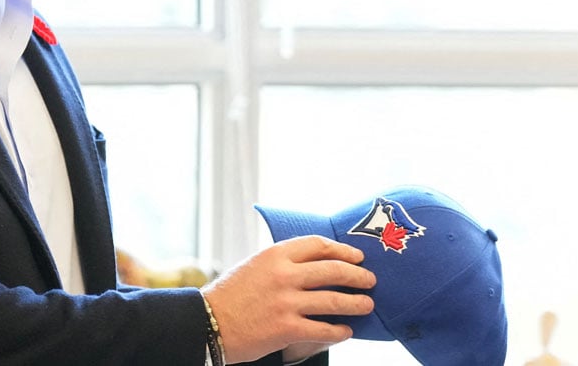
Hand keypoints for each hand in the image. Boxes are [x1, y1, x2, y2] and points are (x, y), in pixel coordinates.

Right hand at [201, 235, 374, 363]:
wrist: (207, 322)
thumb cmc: (232, 295)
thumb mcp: (255, 266)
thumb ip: (283, 262)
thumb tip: (317, 262)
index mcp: (275, 255)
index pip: (318, 245)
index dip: (343, 250)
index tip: (356, 256)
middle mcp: (283, 275)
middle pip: (333, 270)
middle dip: (357, 275)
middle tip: (369, 280)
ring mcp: (286, 302)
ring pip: (334, 301)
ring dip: (356, 303)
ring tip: (367, 305)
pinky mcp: (286, 328)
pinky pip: (324, 329)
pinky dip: (340, 330)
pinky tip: (346, 331)